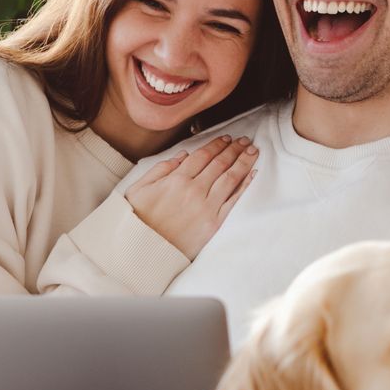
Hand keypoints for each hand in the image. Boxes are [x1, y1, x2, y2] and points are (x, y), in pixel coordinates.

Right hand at [124, 135, 257, 258]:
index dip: (216, 144)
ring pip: (230, 178)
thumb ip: (161, 169)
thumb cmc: (137, 219)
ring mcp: (206, 207)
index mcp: (176, 179)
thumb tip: (183, 156)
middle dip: (234, 149)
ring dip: (243, 162)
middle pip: (220, 163)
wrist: (142, 251)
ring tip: (252, 151)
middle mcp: (194, 190)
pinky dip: (244, 185)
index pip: (203, 155)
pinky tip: (252, 173)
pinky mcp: (214, 223)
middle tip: (245, 140)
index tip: (226, 138)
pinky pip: (233, 201)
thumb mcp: (140, 188)